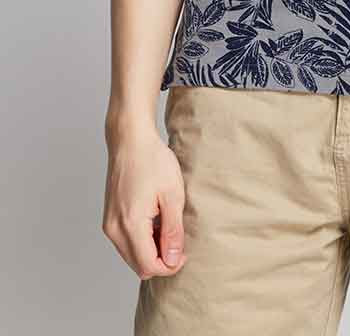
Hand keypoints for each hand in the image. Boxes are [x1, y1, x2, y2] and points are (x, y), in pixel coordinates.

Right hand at [101, 127, 187, 278]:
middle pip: (138, 265)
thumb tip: (173, 260)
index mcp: (130, 225)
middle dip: (160, 260)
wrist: (130, 140)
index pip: (149, 266)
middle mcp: (114, 229)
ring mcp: (109, 224)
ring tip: (167, 225)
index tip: (184, 252)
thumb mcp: (172, 195)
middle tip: (177, 238)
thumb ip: (172, 231)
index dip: (170, 266)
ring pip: (131, 256)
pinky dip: (141, 240)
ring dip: (151, 250)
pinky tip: (155, 220)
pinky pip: (125, 242)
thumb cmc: (153, 161)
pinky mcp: (109, 218)